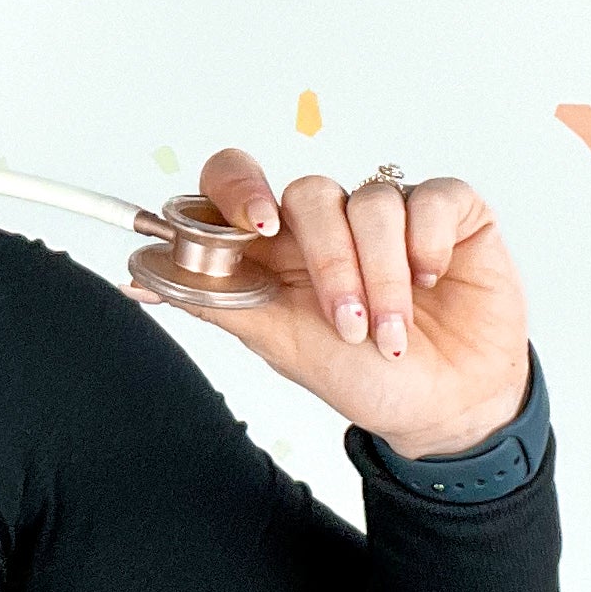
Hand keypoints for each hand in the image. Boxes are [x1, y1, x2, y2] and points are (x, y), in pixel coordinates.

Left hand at [131, 153, 530, 462]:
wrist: (443, 411)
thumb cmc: (362, 377)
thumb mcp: (281, 344)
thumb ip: (217, 301)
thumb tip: (140, 277)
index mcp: (279, 245)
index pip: (238, 180)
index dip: (238, 187)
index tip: (257, 226)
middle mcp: (330, 220)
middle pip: (308, 192)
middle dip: (329, 263)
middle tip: (348, 323)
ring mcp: (390, 212)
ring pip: (371, 202)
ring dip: (381, 276)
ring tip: (391, 332)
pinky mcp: (450, 213)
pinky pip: (432, 198)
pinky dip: (428, 246)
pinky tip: (432, 282)